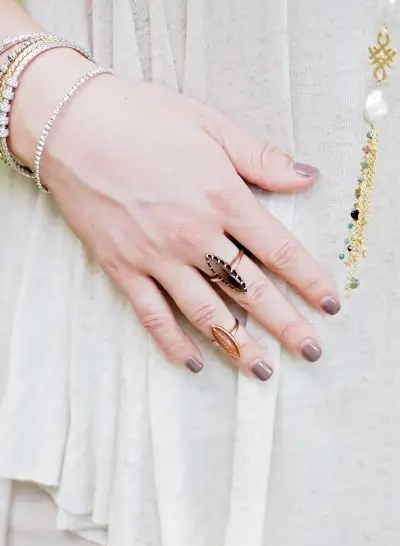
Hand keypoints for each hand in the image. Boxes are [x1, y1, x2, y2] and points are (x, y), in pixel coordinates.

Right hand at [11, 59, 339, 379]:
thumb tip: (307, 177)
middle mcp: (194, 235)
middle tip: (310, 351)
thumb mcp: (210, 124)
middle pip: (250, 290)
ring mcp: (157, 257)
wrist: (72, 125)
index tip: (329, 305)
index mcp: (222, 198)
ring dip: (238, 344)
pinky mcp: (123, 268)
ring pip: (207, 312)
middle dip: (285, 324)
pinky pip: (152, 315)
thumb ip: (260, 157)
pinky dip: (173, 343)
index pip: (279, 251)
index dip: (309, 281)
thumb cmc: (141, 118)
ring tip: (262, 370)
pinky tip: (194, 362)